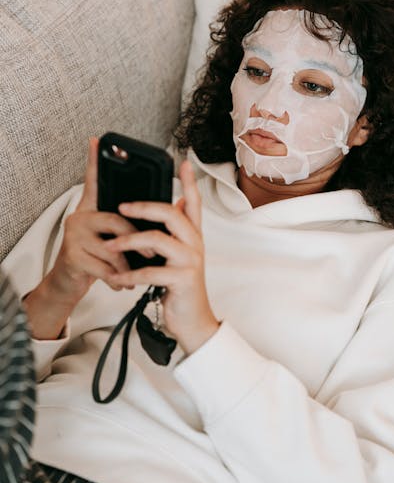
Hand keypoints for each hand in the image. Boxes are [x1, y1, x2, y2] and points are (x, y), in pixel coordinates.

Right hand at [49, 136, 138, 300]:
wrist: (69, 284)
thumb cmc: (94, 258)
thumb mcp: (111, 238)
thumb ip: (127, 224)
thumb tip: (159, 212)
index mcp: (91, 209)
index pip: (94, 182)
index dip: (95, 162)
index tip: (97, 141)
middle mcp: (79, 217)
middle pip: (118, 220)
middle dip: (140, 240)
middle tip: (153, 254)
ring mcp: (73, 236)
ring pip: (114, 247)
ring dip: (129, 265)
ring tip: (134, 275)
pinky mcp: (72, 256)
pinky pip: (105, 266)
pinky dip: (118, 279)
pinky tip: (121, 283)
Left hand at [104, 160, 219, 354]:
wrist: (193, 320)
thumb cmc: (180, 285)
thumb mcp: (178, 255)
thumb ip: (175, 231)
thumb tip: (173, 204)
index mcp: (193, 235)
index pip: (194, 202)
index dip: (189, 182)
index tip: (183, 162)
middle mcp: (195, 243)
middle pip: (171, 213)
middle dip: (143, 207)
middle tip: (121, 206)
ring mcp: (190, 261)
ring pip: (157, 240)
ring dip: (129, 241)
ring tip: (109, 246)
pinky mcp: (182, 280)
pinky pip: (150, 271)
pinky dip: (130, 273)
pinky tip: (117, 276)